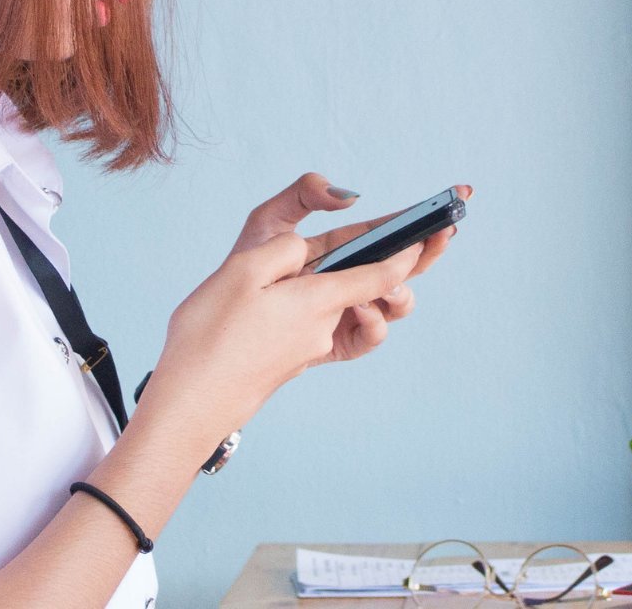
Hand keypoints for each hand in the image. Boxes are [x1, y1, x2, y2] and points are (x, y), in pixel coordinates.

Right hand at [143, 174, 469, 442]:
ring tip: (376, 269)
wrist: (192, 402)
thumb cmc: (209, 336)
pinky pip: (337, 334)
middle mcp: (325, 326)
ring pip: (359, 313)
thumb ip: (286, 249)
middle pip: (378, 293)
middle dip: (409, 266)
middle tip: (438, 239)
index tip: (434, 230)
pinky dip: (347, 315)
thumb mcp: (242, 271)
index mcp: (318, 300)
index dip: (410, 250)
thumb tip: (310, 249)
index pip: (380, 273)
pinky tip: (338, 301)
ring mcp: (314, 347)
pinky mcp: (299, 360)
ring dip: (374, 292)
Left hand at [227, 174, 471, 367]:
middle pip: (407, 265)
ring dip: (400, 290)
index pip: (390, 230)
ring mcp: (351, 310)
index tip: (456, 197)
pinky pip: (373, 335)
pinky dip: (374, 320)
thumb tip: (350, 197)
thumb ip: (304, 194)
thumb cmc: (246, 268)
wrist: (223, 320)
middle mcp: (354, 278)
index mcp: (344, 247)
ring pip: (399, 301)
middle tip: (442, 232)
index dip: (422, 216)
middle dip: (430, 248)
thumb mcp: (268, 220)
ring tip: (385, 283)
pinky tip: (360, 307)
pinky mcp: (341, 342)